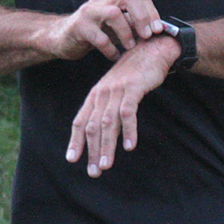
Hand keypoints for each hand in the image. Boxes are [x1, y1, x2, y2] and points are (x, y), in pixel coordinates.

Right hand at [48, 0, 165, 61]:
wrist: (62, 38)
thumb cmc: (94, 32)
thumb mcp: (116, 27)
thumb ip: (133, 25)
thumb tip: (157, 31)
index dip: (151, 11)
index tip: (157, 30)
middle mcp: (102, 0)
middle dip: (142, 16)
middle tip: (147, 35)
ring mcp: (89, 12)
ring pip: (113, 13)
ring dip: (126, 32)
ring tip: (130, 46)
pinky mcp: (78, 26)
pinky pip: (98, 37)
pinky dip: (110, 49)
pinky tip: (114, 56)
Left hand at [66, 35, 179, 176]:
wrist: (151, 50)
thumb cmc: (134, 75)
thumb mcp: (115, 91)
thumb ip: (108, 110)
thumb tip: (103, 134)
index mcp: (95, 96)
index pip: (80, 121)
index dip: (75, 141)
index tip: (72, 160)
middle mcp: (102, 94)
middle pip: (93, 127)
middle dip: (91, 151)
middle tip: (94, 172)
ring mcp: (117, 91)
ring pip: (108, 124)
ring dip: (107, 146)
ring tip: (106, 165)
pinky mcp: (132, 89)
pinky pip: (128, 113)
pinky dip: (128, 131)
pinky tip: (130, 146)